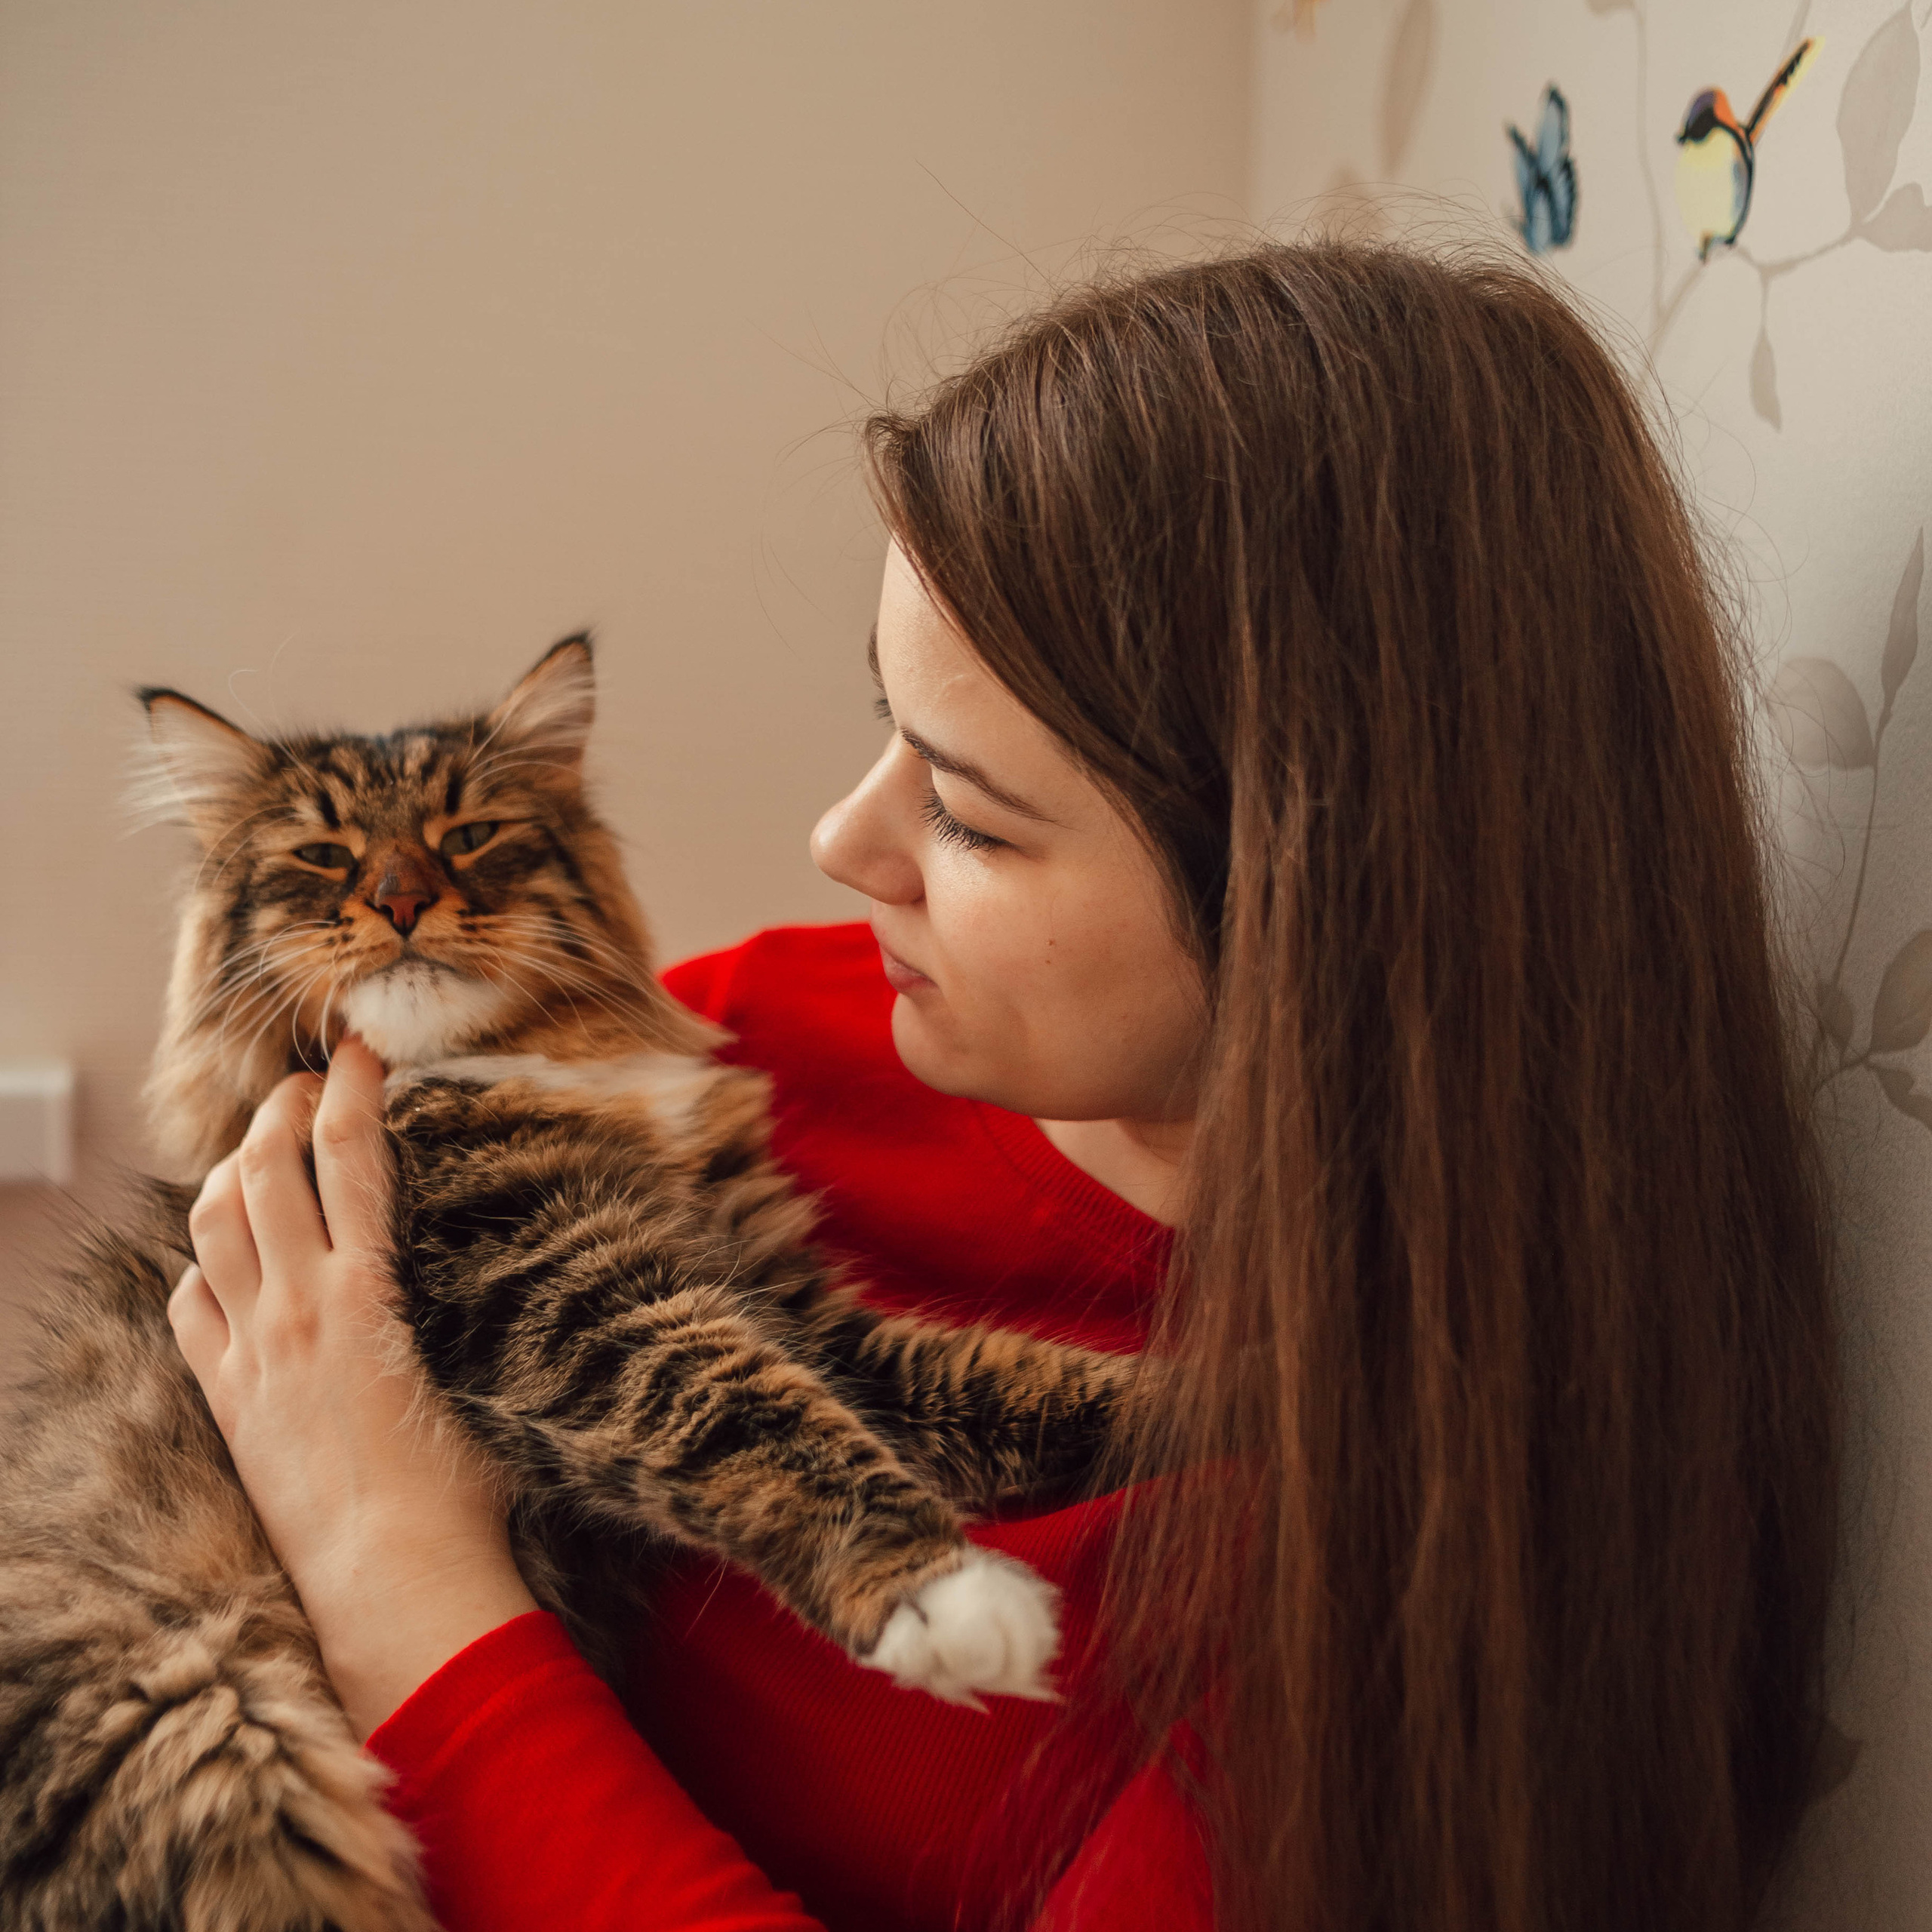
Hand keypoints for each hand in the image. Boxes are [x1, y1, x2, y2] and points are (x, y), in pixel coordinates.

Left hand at [169, 1036, 536, 1737]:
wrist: (395, 1581)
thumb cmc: (465, 1486)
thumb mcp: (478, 1365)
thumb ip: (458, 1298)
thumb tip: (481, 1250)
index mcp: (369, 1292)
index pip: (350, 1153)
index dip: (351, 1087)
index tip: (360, 1050)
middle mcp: (297, 1308)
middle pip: (263, 1168)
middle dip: (280, 1108)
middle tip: (306, 1084)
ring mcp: (252, 1352)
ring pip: (210, 1224)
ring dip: (230, 1169)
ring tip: (256, 1149)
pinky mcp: (228, 1399)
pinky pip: (188, 1304)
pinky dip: (201, 1261)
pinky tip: (224, 1255)